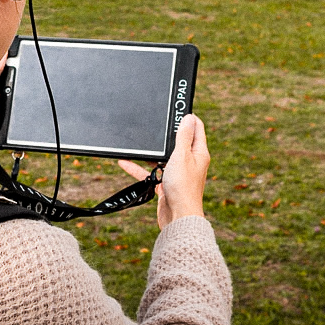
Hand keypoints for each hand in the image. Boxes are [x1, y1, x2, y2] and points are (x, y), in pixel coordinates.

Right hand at [119, 114, 209, 228]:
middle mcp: (190, 162)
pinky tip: (125, 163)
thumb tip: (189, 117)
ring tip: (137, 143)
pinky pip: (151, 172)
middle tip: (155, 123)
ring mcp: (178, 173)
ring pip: (161, 157)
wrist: (179, 217)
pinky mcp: (166, 184)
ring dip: (149, 152)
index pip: (196, 128)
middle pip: (177, 141)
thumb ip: (184, 136)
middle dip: (165, 134)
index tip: (176, 107)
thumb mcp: (182, 155)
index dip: (187, 117)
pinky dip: (139, 167)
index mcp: (198, 153)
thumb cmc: (183, 187)